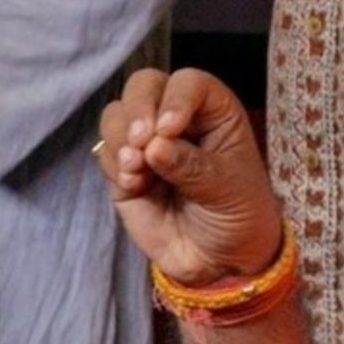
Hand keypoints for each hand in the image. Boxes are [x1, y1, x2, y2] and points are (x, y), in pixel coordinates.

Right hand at [96, 68, 281, 284]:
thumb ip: (192, 166)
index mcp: (215, 112)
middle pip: (144, 85)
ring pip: (116, 114)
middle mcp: (177, 119)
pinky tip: (135, 185)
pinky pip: (105, 153)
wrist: (220, 260)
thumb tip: (154, 147)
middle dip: (137, 108)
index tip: (169, 128)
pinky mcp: (125, 170)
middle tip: (142, 140)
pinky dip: (114, 164)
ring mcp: (147, 143)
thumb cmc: (238, 214)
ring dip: (120, 137)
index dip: (175, 98)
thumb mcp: (228, 189)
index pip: (189, 83)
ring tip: (138, 169)